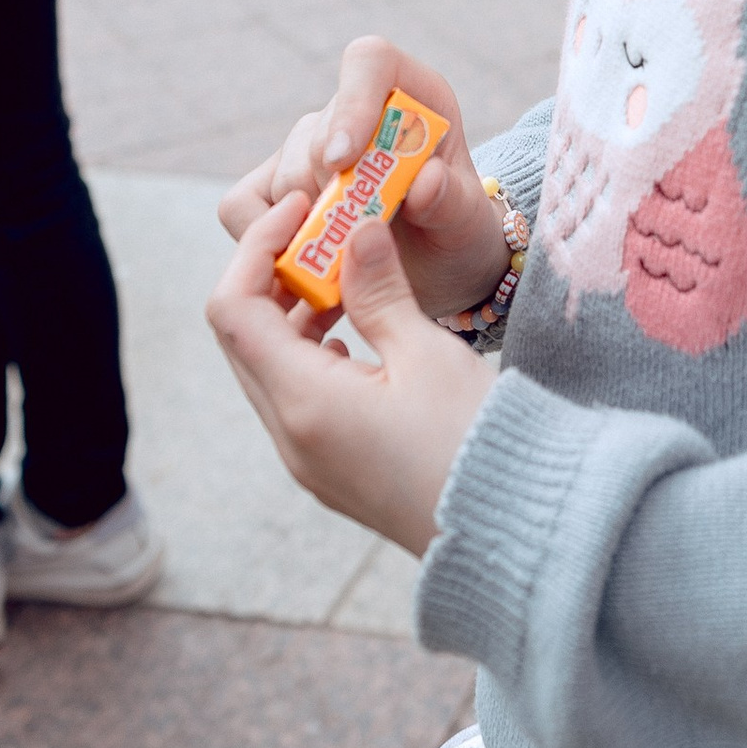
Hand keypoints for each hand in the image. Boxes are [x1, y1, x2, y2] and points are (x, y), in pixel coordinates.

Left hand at [207, 188, 492, 554]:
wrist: (511, 534)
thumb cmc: (476, 441)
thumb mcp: (428, 353)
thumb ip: (381, 290)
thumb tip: (355, 232)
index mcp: (304, 403)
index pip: (235, 309)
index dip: (258, 250)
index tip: (304, 212)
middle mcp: (290, 437)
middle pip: (242, 338)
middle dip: (274, 277)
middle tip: (327, 235)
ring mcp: (308, 460)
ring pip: (268, 369)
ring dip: (294, 316)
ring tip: (350, 277)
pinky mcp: (332, 472)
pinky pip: (296, 398)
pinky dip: (312, 354)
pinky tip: (362, 332)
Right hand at [218, 34, 505, 319]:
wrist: (437, 267)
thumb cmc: (456, 231)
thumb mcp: (468, 221)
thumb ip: (454, 200)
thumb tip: (425, 182)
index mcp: (409, 95)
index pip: (369, 62)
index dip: (352, 104)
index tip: (343, 161)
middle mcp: (354, 112)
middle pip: (315, 132)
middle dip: (332, 192)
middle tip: (359, 239)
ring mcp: (308, 147)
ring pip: (282, 176)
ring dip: (309, 225)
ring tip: (348, 263)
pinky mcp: (274, 188)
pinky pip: (242, 204)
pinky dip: (264, 238)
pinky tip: (305, 264)